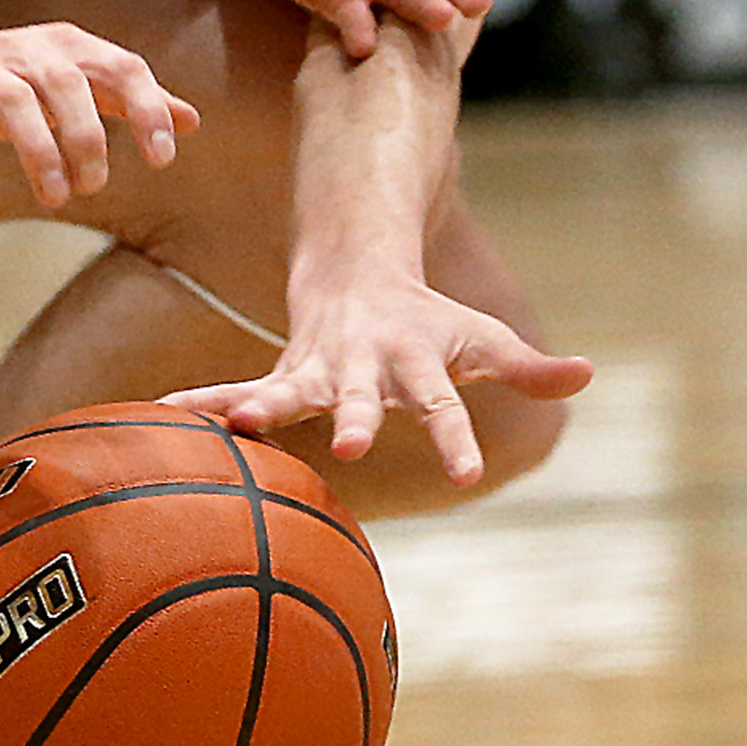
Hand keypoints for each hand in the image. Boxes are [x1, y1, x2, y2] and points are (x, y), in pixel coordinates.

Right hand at [0, 19, 199, 211]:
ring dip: (38, 151)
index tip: (162, 158)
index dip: (147, 108)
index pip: (118, 66)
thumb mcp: (65, 85)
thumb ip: (125, 100)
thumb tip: (191, 120)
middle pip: (66, 82)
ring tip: (55, 196)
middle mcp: (18, 53)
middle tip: (93, 186)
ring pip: (10, 101)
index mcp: (59, 48)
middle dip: (88, 137)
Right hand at [160, 275, 592, 484]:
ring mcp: (314, 369)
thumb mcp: (481, 338)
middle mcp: (361, 365)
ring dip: (261, 406)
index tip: (465, 473)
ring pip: (284, 389)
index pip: (442, 405)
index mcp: (414, 361)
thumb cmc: (429, 321)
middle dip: (353, 419)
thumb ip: (527, 365)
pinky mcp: (280, 377)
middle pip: (359, 395)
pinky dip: (199, 403)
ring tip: (233, 425)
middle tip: (352, 447)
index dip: (454, 437)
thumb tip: (586, 374)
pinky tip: (160, 417)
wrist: (356, 271)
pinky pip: (233, 391)